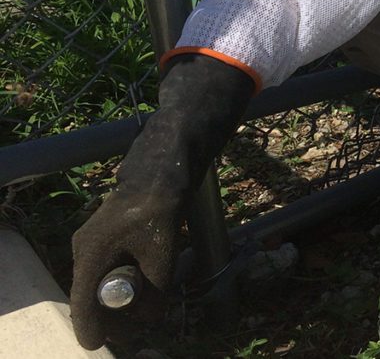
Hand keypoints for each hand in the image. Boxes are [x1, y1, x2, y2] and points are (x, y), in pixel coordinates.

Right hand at [70, 185, 184, 348]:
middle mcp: (83, 250)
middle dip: (110, 315)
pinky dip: (119, 278)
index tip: (97, 344)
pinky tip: (142, 280)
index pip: (82, 304)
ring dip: (116, 296)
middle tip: (133, 328)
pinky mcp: (101, 235)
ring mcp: (89, 241)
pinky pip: (105, 266)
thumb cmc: (158, 213)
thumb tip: (150, 318)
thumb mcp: (162, 258)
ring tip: (143, 305)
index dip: (90, 327)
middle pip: (89, 295)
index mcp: (91, 256)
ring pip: (98, 281)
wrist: (159, 173)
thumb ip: (154, 293)